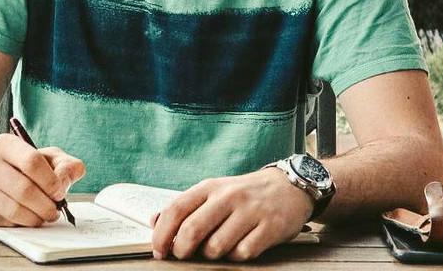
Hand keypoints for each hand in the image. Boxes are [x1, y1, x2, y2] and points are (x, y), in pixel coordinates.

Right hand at [0, 134, 84, 225]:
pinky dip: (18, 224)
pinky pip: (0, 222)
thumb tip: (70, 177)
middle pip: (23, 189)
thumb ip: (64, 164)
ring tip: (43, 217)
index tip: (60, 192)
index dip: (50, 181)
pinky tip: (24, 218)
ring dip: (34, 218)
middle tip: (54, 211)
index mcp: (4, 144)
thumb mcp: (43, 156)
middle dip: (45, 205)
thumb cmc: (15, 165)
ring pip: (12, 209)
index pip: (32, 162)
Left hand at [151, 167, 313, 260]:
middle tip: (183, 256)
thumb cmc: (244, 193)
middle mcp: (228, 197)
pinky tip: (242, 245)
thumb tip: (154, 221)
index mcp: (210, 187)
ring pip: (216, 247)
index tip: (159, 250)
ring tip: (220, 246)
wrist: (288, 187)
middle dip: (182, 250)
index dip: (162, 233)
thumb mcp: (213, 192)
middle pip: (193, 230)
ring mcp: (249, 211)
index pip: (176, 209)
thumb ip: (185, 207)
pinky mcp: (269, 228)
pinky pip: (243, 254)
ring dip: (213, 255)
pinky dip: (237, 256)